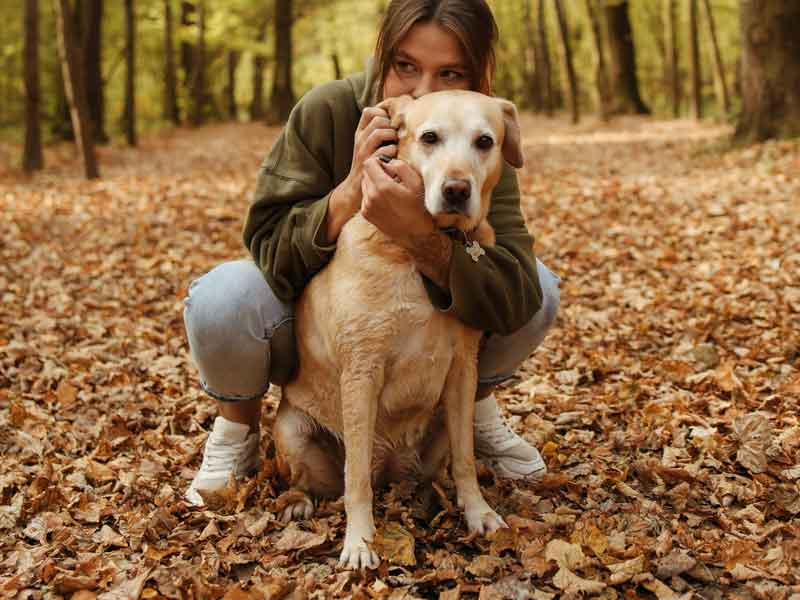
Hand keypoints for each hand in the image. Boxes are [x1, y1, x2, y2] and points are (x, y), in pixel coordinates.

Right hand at [326, 107, 397, 240]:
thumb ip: (378, 133)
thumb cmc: (368, 168)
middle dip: (390, 125)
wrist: (355, 191)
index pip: (369, 111)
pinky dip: (393, 153)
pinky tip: (394, 159)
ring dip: (392, 138)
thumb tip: (395, 121)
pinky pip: (385, 151)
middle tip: (394, 138)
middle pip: (378, 119)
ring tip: (395, 147)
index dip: (383, 114)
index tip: (389, 125)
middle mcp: (360, 140)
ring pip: (380, 132)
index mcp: (360, 134)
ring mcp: (364, 152)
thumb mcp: (369, 147)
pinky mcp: (369, 164)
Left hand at [361, 156, 433, 246]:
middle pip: (366, 173)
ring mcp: (367, 206)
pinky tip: (386, 201)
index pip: (369, 163)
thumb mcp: (416, 181)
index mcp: (383, 186)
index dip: (379, 161)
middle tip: (392, 180)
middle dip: (377, 172)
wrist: (416, 233)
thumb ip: (400, 166)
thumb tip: (387, 162)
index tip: (389, 167)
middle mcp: (371, 196)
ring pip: (365, 184)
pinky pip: (365, 196)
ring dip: (374, 183)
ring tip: (390, 192)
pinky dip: (373, 195)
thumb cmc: (419, 206)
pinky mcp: (366, 214)